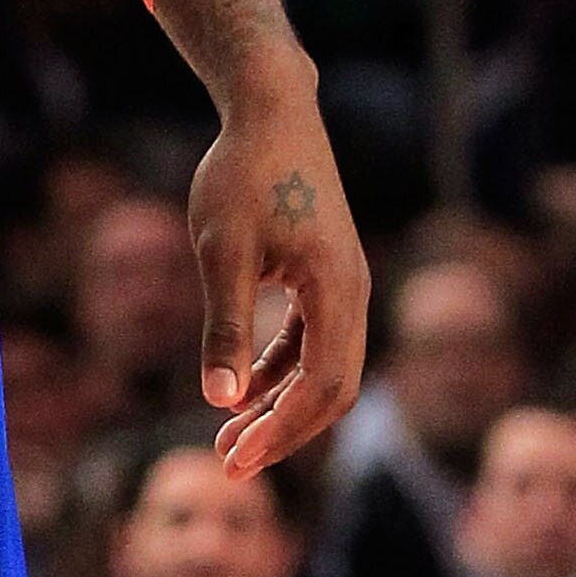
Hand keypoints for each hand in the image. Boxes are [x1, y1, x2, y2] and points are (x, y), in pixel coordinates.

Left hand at [189, 86, 368, 471]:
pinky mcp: (327, 276)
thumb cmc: (241, 174)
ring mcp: (345, 286)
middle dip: (285, 432)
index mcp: (337, 290)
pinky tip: (242, 392)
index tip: (237, 458)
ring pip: (325, 369)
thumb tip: (221, 401)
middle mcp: (354, 293)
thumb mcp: (222, 252)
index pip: (323, 385)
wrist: (269, 110)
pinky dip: (281, 373)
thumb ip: (225, 327)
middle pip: (334, 389)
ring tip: (228, 440)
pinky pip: (313, 343)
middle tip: (231, 466)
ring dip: (281, 407)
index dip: (283, 430)